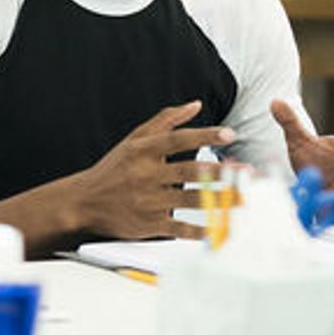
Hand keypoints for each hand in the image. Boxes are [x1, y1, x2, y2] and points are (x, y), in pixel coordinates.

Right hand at [75, 101, 236, 240]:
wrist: (84, 201)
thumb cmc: (114, 169)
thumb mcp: (134, 140)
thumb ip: (165, 121)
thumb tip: (196, 105)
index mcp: (142, 151)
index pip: (178, 139)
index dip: (205, 135)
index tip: (230, 134)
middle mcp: (144, 175)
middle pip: (189, 171)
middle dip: (222, 172)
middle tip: (249, 171)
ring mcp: (147, 201)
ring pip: (190, 200)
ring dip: (220, 200)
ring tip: (246, 199)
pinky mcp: (148, 224)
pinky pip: (180, 228)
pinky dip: (201, 230)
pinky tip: (220, 228)